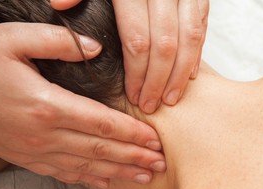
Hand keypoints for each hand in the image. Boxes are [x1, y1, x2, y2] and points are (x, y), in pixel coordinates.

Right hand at [0, 22, 164, 187]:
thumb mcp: (13, 38)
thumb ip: (59, 42)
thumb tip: (96, 50)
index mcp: (47, 104)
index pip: (102, 123)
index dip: (133, 133)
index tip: (156, 139)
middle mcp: (44, 134)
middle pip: (101, 149)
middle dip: (135, 157)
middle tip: (162, 164)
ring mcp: (34, 151)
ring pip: (86, 166)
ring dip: (119, 172)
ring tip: (145, 177)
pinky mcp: (25, 158)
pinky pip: (64, 173)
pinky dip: (89, 178)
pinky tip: (107, 181)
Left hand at [51, 0, 209, 113]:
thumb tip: (59, 4)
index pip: (138, 41)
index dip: (137, 74)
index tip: (134, 96)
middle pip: (165, 45)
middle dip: (158, 80)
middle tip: (151, 105)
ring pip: (190, 38)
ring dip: (181, 73)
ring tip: (171, 98)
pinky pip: (202, 25)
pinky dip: (197, 52)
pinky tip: (189, 75)